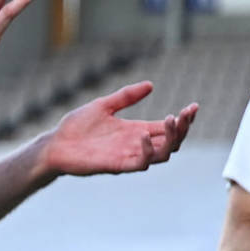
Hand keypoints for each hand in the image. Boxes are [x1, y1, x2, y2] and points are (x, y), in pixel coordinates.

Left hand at [42, 81, 197, 175]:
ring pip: (163, 154)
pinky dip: (147, 151)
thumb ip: (127, 96)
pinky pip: (140, 163)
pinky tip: (143, 135)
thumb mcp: (104, 105)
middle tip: (186, 113)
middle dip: (183, 128)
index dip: (184, 119)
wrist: (55, 144)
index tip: (194, 106)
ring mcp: (129, 156)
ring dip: (172, 139)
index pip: (168, 128)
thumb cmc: (76, 127)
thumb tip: (151, 85)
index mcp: (136, 130)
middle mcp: (137, 145)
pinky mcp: (117, 165)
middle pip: (172, 142)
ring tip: (173, 120)